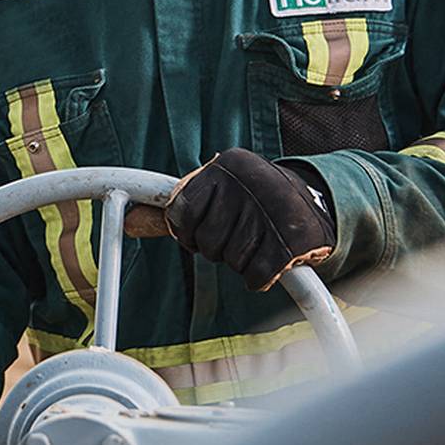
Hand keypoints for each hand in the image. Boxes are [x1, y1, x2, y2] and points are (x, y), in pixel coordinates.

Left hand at [167, 148, 335, 290]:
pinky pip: (256, 276)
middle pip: (207, 243)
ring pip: (231, 262)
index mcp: (225, 166)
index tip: (204, 233)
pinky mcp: (292, 241)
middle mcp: (248, 182)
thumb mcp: (216, 194)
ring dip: (242, 262)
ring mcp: (273, 210)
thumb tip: (128, 223)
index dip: (189, 234)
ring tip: (259, 241)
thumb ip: (176, 210)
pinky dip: (260, 277)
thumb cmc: (252, 204)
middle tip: (240, 236)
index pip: (182, 215)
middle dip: (219, 249)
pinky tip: (271, 259)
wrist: (315, 205)